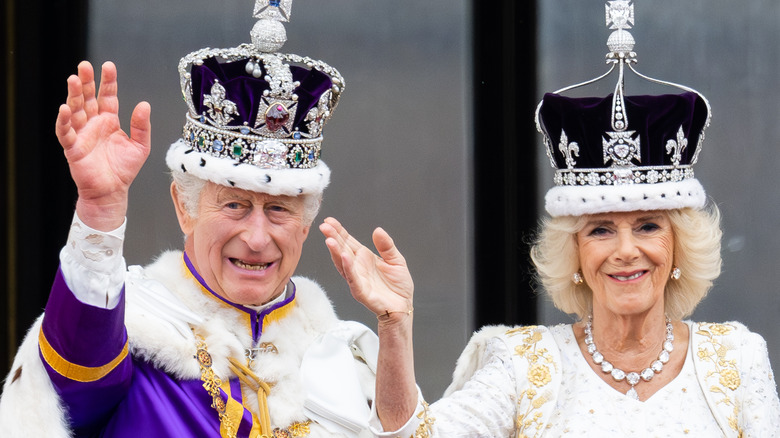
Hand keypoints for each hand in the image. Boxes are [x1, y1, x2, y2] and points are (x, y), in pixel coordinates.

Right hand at [55, 61, 150, 230]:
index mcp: (109, 121)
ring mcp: (82, 134)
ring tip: (73, 79)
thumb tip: (144, 104)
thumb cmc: (124, 170)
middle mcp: (94, 124)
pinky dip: (64, 121)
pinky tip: (65, 108)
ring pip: (75, 110)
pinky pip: (66, 132)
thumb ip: (141, 126)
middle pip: (87, 98)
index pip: (107, 96)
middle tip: (84, 65)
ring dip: (73, 95)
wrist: (112, 192)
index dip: (108, 81)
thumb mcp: (140, 146)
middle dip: (86, 82)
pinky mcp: (73, 148)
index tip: (108, 66)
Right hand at [320, 217, 413, 322]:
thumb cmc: (398, 285)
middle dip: (333, 238)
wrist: (403, 306)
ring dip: (336, 252)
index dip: (339, 231)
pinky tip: (344, 256)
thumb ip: (386, 246)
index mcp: (364, 258)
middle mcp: (357, 267)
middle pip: (342, 250)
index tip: (329, 220)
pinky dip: (348, 268)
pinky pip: (353, 278)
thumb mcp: (396, 260)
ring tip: (330, 240)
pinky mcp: (361, 291)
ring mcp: (357, 279)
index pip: (348, 242)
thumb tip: (377, 230)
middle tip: (324, 226)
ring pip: (343, 264)